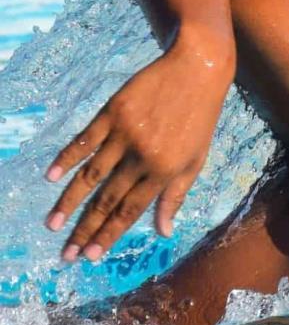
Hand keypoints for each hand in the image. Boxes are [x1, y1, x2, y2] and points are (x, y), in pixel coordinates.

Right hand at [44, 39, 233, 261]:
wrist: (198, 69)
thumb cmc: (200, 118)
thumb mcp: (197, 159)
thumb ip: (176, 195)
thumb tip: (163, 231)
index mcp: (165, 170)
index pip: (130, 211)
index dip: (108, 234)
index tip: (90, 255)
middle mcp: (143, 155)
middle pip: (107, 199)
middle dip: (85, 229)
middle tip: (65, 253)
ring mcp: (125, 133)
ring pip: (91, 174)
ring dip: (69, 202)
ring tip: (52, 224)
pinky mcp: (113, 112)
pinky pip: (85, 140)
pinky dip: (67, 158)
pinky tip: (52, 177)